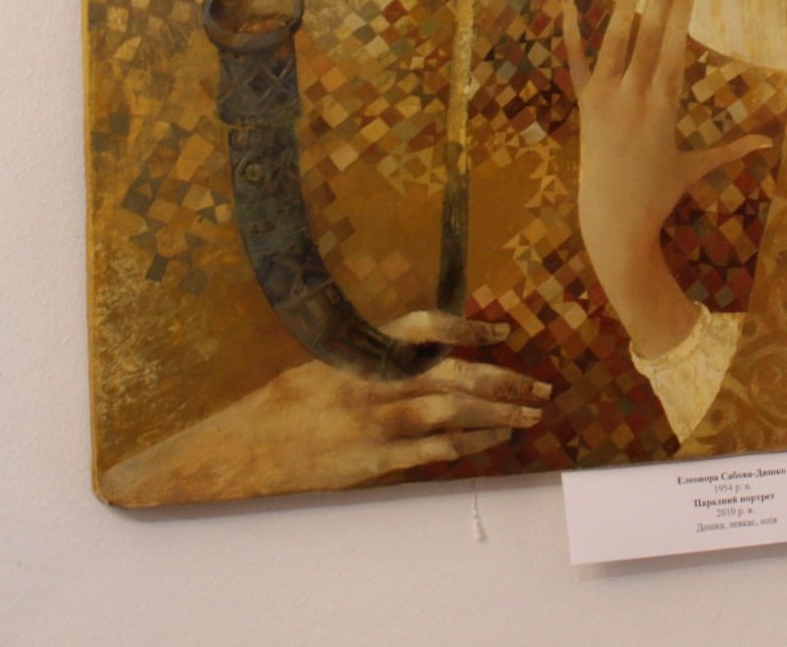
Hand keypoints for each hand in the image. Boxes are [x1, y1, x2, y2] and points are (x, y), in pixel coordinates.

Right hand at [100, 312, 546, 503]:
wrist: (247, 449)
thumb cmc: (285, 405)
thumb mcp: (328, 364)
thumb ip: (374, 359)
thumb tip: (419, 355)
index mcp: (363, 351)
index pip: (426, 327)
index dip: (466, 327)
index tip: (499, 330)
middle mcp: (376, 381)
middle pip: (455, 374)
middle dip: (503, 379)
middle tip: (539, 387)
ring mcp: (378, 421)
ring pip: (454, 410)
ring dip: (498, 412)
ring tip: (530, 415)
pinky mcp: (375, 459)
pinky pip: (435, 449)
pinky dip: (469, 442)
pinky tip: (493, 441)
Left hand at [557, 0, 767, 354]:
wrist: (611, 224)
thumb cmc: (658, 196)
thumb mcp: (695, 167)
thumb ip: (731, 148)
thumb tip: (770, 140)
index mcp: (664, 100)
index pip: (678, 33)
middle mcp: (633, 90)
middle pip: (652, 22)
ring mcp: (604, 94)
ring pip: (616, 30)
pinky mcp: (583, 103)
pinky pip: (574, 59)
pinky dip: (570, 26)